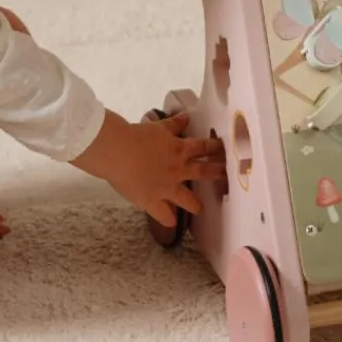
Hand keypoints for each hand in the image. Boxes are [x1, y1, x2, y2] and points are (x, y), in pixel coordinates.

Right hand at [70, 109, 224, 225]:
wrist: (118, 151)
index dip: (215, 148)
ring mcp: (167, 188)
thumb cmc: (137, 136)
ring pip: (187, 199)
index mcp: (180, 150)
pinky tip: (172, 223)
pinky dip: (168, 219)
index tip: (224, 150)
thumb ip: (174, 124)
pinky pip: (163, 215)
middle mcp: (178, 170)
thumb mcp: (158, 126)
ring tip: (200, 208)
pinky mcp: (152, 201)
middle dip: (215, 173)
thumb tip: (186, 117)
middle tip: (223, 176)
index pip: (203, 147)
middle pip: (202, 172)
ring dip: (195, 204)